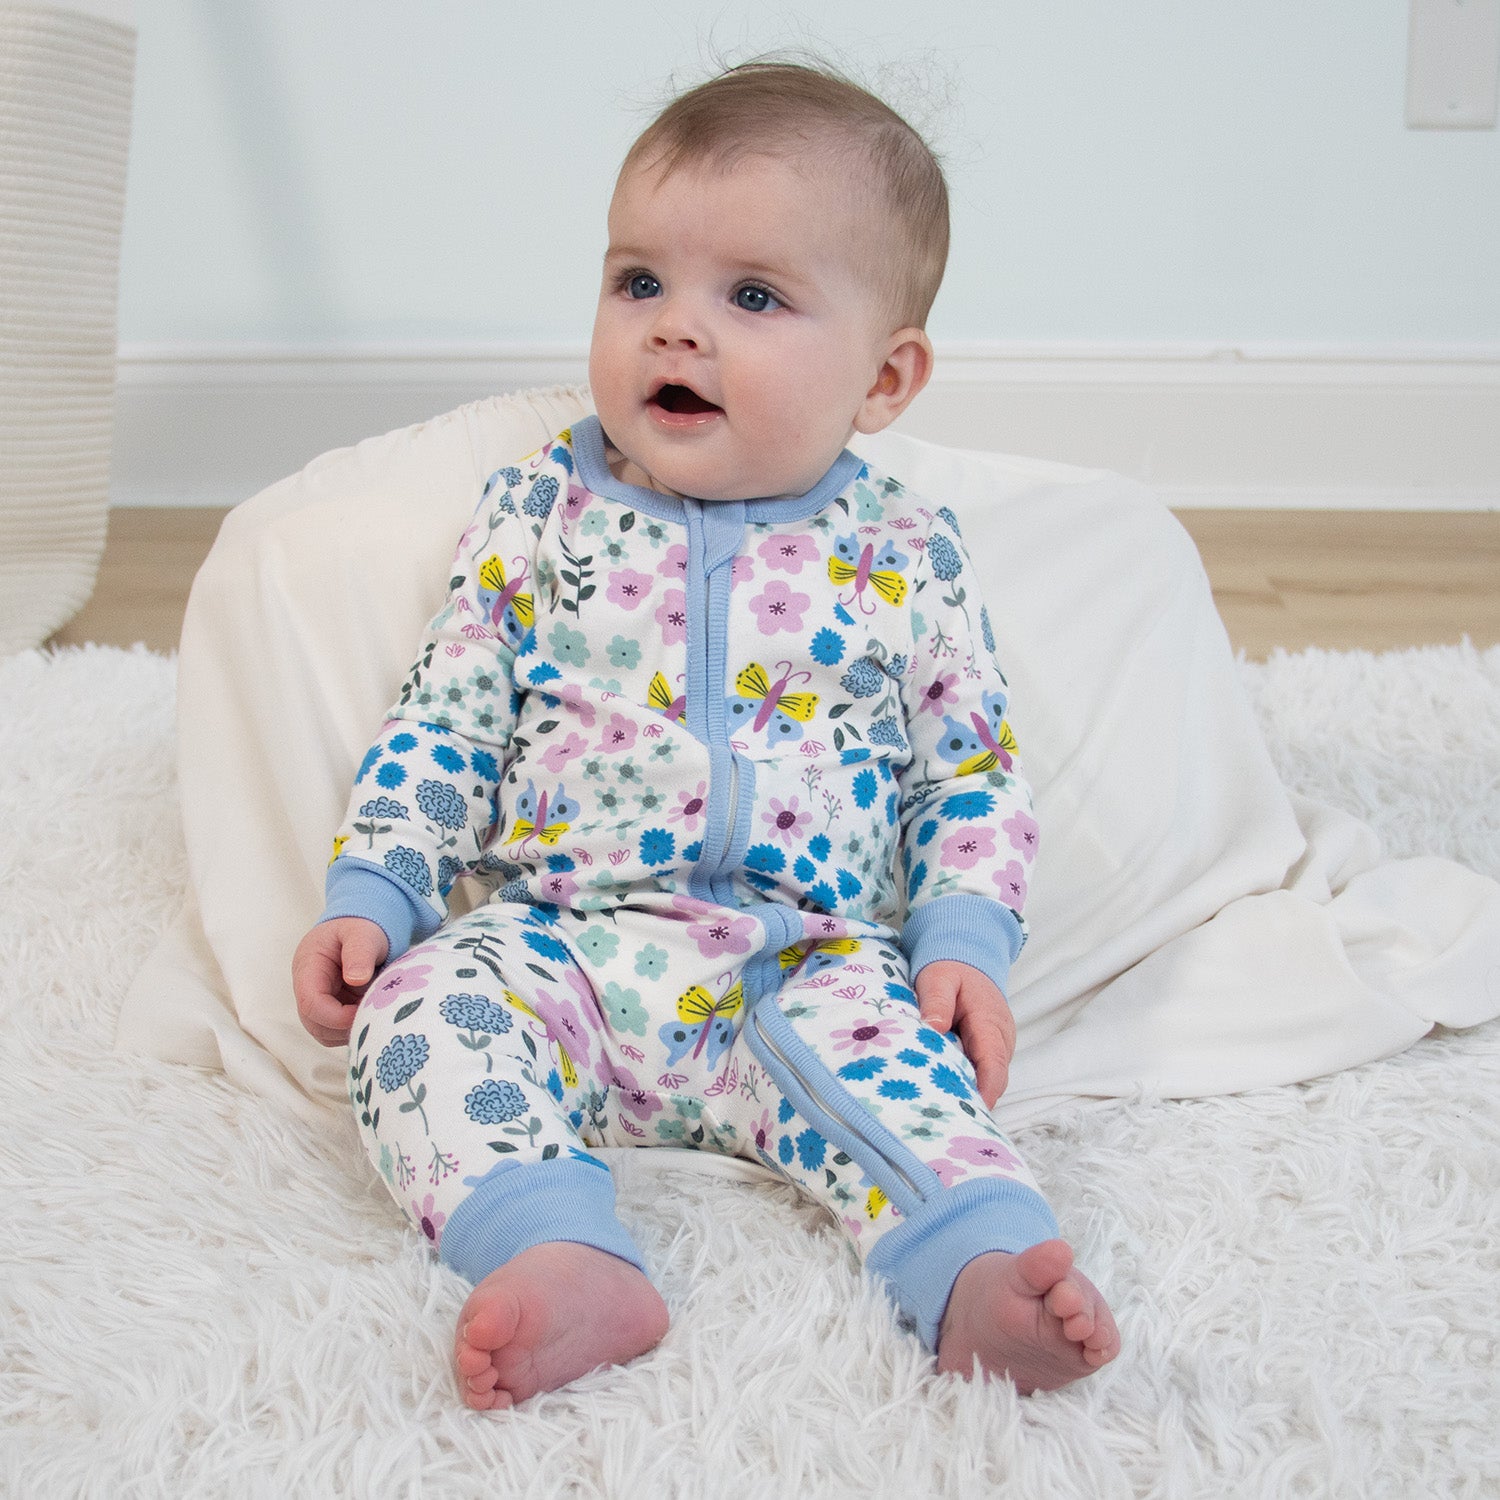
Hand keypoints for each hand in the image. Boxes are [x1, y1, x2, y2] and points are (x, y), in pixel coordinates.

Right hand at [292, 917, 388, 1046]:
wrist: (362, 929)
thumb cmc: (361, 928)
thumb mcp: (363, 933)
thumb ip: (360, 952)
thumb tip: (356, 979)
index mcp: (308, 967)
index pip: (310, 1002)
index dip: (335, 1016)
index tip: (364, 1011)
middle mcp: (308, 987)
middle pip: (314, 1023)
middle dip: (344, 1026)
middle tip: (374, 1013)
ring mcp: (318, 1000)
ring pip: (325, 1033)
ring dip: (349, 1030)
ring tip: (374, 1010)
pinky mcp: (331, 1010)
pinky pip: (337, 1032)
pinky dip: (354, 1029)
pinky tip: (372, 1014)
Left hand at [915, 960, 1015, 1109]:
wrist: (967, 957)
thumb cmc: (951, 969)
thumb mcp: (938, 979)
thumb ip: (936, 1003)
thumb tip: (933, 1029)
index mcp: (990, 1022)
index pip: (993, 1064)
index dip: (984, 1090)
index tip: (969, 1110)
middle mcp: (1000, 1039)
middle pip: (992, 1079)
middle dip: (972, 1099)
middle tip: (942, 1115)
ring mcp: (996, 1046)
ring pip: (986, 1079)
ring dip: (967, 1092)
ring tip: (939, 1108)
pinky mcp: (987, 1050)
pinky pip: (979, 1072)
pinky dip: (964, 1082)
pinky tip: (941, 1092)